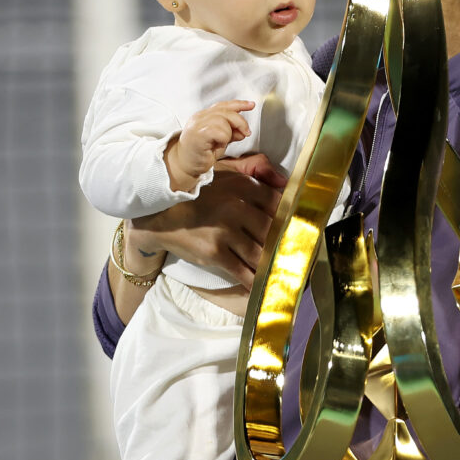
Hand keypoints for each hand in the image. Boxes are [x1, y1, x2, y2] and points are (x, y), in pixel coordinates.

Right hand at [129, 153, 284, 285]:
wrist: (159, 214)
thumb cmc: (195, 193)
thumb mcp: (223, 174)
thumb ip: (252, 171)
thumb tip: (284, 182)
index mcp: (242, 186)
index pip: (277, 203)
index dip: (291, 218)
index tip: (300, 230)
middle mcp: (236, 207)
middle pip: (272, 231)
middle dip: (284, 246)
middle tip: (295, 257)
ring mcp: (225, 230)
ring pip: (259, 253)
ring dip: (270, 266)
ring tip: (281, 274)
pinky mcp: (214, 252)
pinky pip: (241, 270)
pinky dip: (252, 281)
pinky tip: (260, 287)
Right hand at [164, 100, 253, 191]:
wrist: (184, 165)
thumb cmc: (199, 154)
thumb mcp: (219, 141)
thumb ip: (230, 133)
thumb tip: (243, 130)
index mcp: (204, 116)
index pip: (223, 105)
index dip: (239, 104)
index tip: (251, 105)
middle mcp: (199, 117)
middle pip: (225, 111)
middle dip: (240, 121)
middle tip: (245, 133)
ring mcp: (197, 125)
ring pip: (222, 120)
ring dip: (229, 133)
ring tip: (223, 142)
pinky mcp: (198, 134)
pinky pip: (218, 131)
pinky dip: (223, 138)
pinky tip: (219, 144)